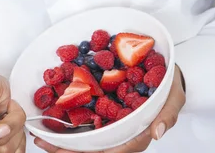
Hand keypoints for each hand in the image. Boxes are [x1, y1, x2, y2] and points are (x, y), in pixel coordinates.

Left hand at [34, 64, 185, 152]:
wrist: (165, 70)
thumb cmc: (170, 86)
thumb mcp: (174, 96)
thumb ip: (168, 113)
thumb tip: (158, 133)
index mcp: (137, 133)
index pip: (113, 149)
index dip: (91, 150)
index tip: (70, 150)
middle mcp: (120, 131)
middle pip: (93, 147)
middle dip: (68, 149)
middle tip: (42, 142)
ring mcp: (111, 121)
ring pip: (86, 136)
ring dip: (64, 139)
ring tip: (40, 135)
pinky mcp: (104, 109)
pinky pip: (85, 118)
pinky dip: (68, 121)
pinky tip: (51, 118)